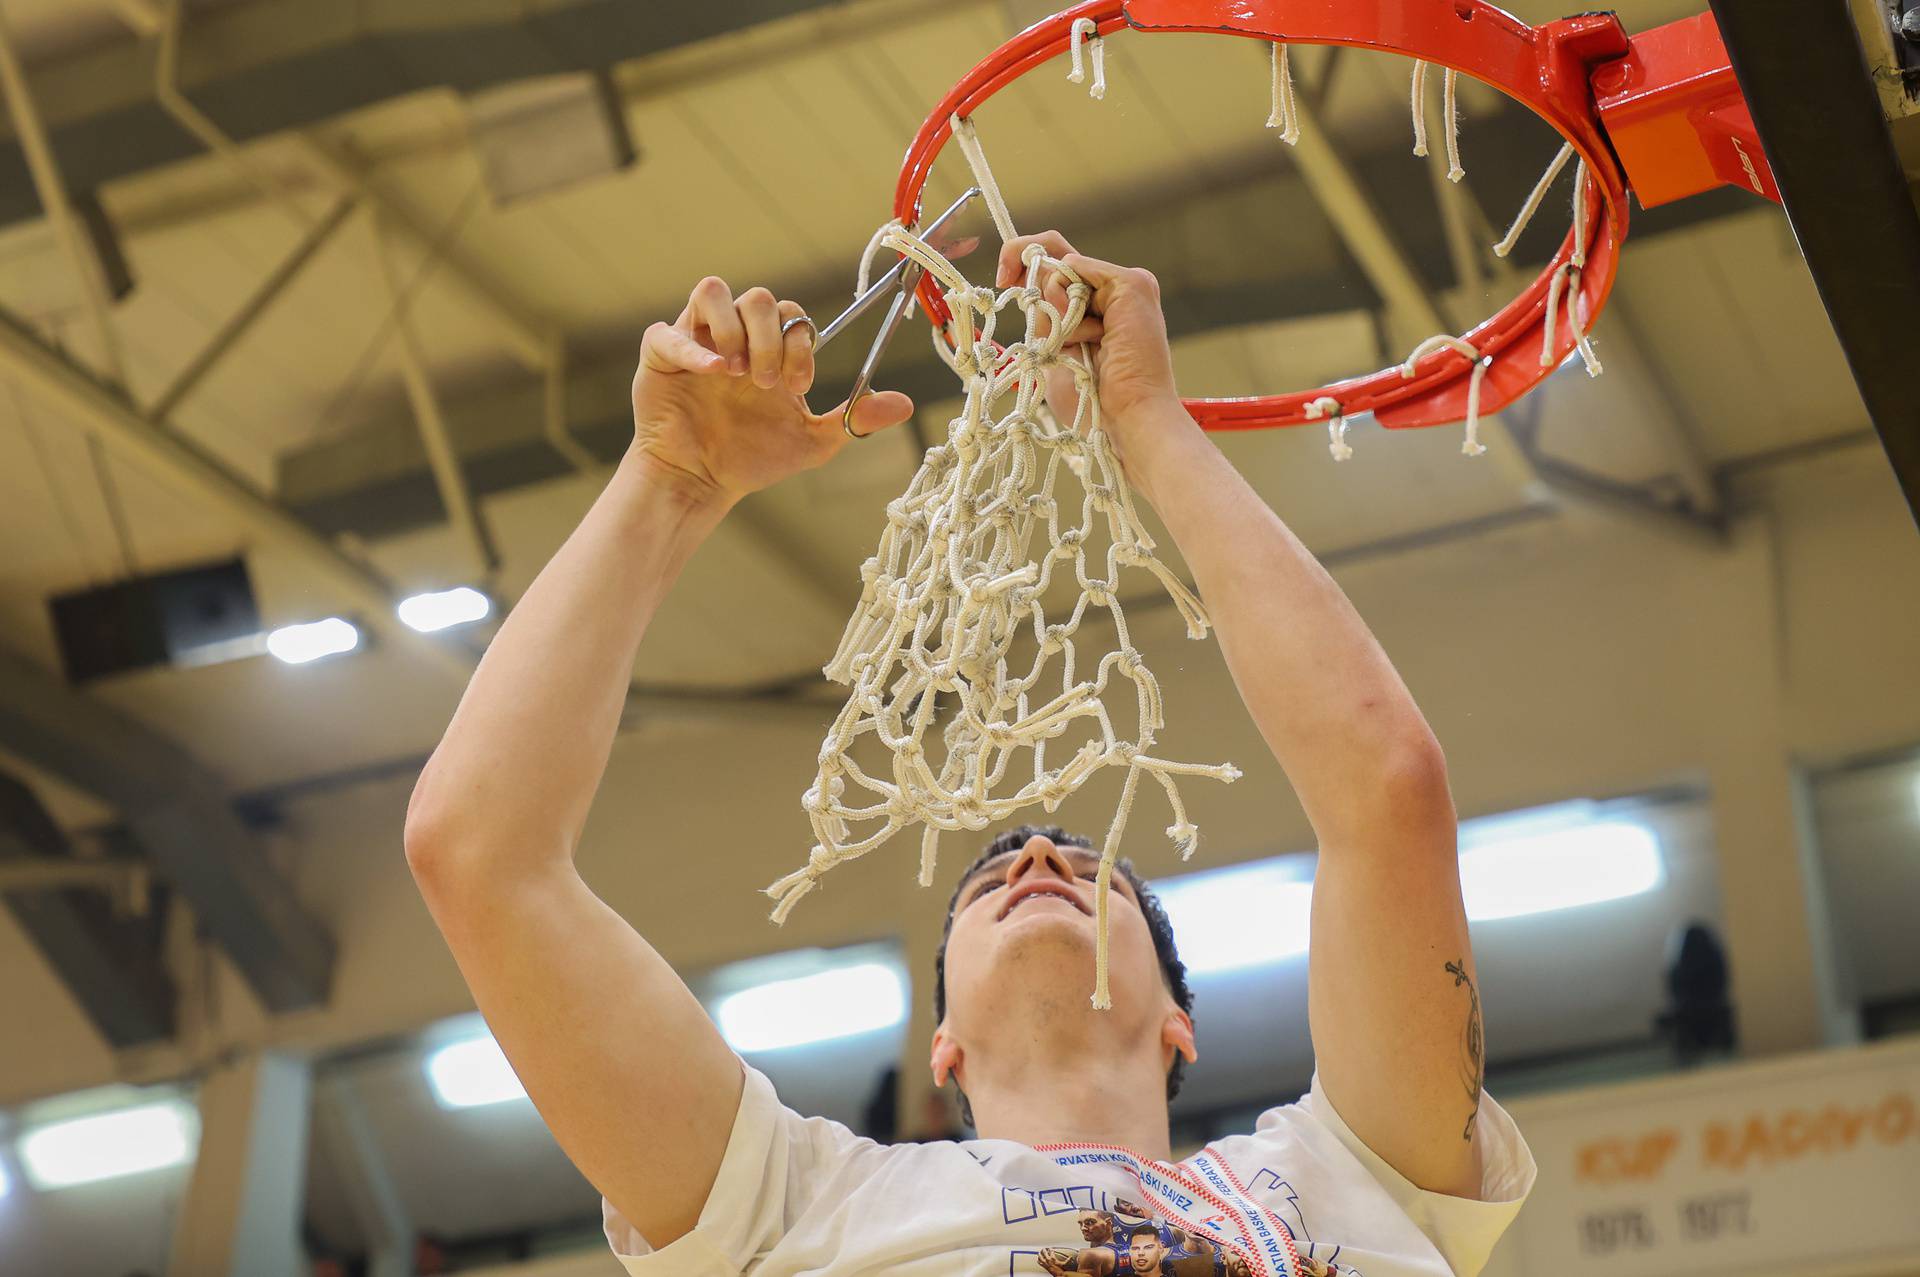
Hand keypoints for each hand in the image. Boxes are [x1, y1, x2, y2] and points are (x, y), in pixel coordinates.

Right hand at [630, 277, 914, 506]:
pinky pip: (669, 331)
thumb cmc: (753, 458)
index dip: (801, 342)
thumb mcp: (813, 442)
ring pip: (714, 291)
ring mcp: (697, 340)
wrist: (702, 482)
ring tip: (737, 373)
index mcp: (772, 348)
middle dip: (772, 338)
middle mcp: (736, 336)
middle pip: (760, 298)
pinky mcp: (660, 354)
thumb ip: (855, 418)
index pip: (794, 316)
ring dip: (734, 329)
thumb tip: (907, 403)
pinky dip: (693, 348)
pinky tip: (714, 374)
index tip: (799, 384)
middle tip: (768, 383)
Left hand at [992, 232, 1196, 499]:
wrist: (1126, 420)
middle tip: (1007, 282)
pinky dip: (1069, 301)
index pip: (1054, 266)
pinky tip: (1090, 335)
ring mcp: (1123, 287)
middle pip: (1057, 252)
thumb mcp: (1052, 355)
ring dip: (1054, 309)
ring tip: (1078, 347)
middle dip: (1026, 267)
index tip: (1002, 280)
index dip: (1023, 263)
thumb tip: (1032, 283)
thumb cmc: (1092, 404)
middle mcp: (1109, 294)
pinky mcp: (1133, 284)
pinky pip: (1079, 268)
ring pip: (1063, 265)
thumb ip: (1043, 320)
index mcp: (1094, 310)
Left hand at [1036, 1246, 1078, 1274]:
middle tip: (1044, 1248)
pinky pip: (1039, 1262)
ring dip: (1039, 1254)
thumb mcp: (1064, 1264)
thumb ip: (1067, 1260)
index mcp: (1053, 1258)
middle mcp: (1048, 1260)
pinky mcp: (1044, 1266)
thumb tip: (1070, 1257)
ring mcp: (1045, 1263)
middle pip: (1044, 1252)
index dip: (1050, 1249)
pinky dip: (1038, 1260)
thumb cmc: (1059, 1270)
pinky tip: (1038, 1259)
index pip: (1050, 1251)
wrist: (1057, 1274)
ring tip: (1039, 1252)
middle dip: (1044, 1250)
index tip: (1050, 1248)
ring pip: (1040, 1257)